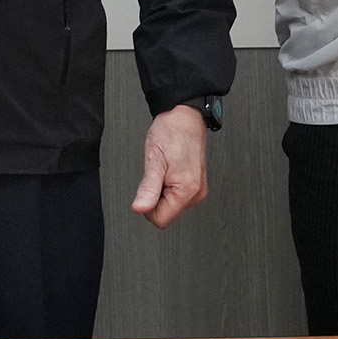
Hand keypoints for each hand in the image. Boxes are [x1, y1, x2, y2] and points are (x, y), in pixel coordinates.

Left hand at [130, 104, 211, 227]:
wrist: (184, 118)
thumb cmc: (171, 133)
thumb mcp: (154, 161)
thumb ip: (148, 188)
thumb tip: (140, 209)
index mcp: (187, 190)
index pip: (162, 220)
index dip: (148, 206)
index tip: (147, 188)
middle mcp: (196, 193)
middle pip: (167, 213)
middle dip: (156, 197)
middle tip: (157, 174)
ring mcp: (197, 188)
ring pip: (171, 204)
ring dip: (162, 190)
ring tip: (164, 169)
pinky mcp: (196, 183)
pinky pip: (177, 194)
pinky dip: (168, 185)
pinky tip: (169, 169)